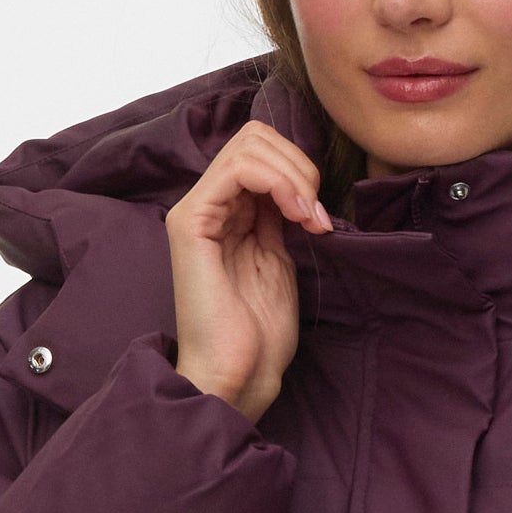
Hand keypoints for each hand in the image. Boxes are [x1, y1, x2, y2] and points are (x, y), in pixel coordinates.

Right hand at [166, 120, 327, 422]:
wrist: (238, 375)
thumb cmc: (259, 332)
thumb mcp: (278, 258)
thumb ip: (279, 217)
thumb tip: (298, 183)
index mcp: (226, 213)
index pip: (261, 152)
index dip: (299, 169)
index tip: (320, 216)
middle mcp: (207, 205)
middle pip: (254, 138)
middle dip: (299, 165)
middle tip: (316, 213)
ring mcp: (196, 211)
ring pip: (248, 145)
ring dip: (293, 174)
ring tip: (309, 217)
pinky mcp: (191, 222)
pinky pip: (237, 169)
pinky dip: (278, 181)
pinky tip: (296, 214)